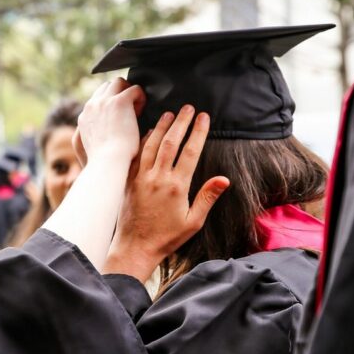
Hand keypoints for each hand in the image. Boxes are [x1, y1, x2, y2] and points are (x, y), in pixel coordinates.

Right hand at [72, 78, 145, 167]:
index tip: (120, 117)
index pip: (97, 99)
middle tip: (129, 111)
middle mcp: (92, 106)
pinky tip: (142, 111)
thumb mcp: (89, 148)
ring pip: (119, 82)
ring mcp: (104, 102)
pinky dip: (140, 97)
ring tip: (136, 109)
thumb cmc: (103, 162)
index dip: (110, 104)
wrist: (108, 162)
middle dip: (119, 94)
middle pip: (106, 87)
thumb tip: (104, 129)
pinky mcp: (119, 102)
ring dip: (128, 92)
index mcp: (84, 117)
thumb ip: (93, 134)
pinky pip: (134, 89)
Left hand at [102, 105, 229, 281]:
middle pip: (171, 142)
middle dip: (181, 122)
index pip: (190, 151)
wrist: (135, 246)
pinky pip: (137, 155)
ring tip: (170, 113)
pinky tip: (148, 131)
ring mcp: (141, 177)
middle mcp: (158, 178)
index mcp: (177, 187)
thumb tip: (225, 179)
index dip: (198, 132)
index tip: (204, 117)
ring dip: (161, 126)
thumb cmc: (167, 237)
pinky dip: (143, 140)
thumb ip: (208, 198)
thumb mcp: (193, 222)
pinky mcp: (128, 180)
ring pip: (151, 144)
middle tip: (188, 107)